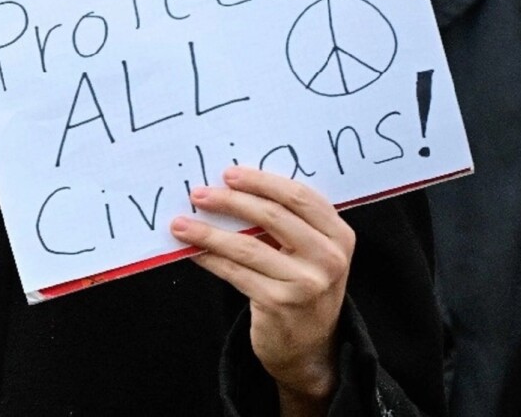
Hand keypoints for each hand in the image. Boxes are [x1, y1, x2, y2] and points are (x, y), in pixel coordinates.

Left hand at [170, 167, 353, 412]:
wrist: (310, 346)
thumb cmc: (303, 284)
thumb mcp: (311, 251)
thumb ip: (287, 220)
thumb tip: (231, 187)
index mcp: (339, 235)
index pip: (299, 196)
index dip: (261, 181)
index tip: (228, 173)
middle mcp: (329, 258)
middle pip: (272, 216)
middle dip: (230, 200)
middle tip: (199, 194)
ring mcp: (306, 284)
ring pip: (247, 246)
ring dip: (208, 231)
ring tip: (181, 223)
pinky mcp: (279, 304)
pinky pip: (235, 273)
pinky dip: (210, 258)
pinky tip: (192, 249)